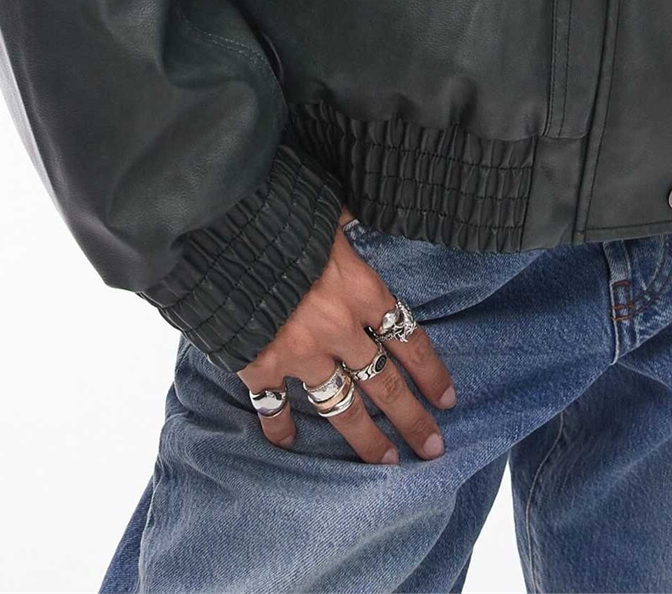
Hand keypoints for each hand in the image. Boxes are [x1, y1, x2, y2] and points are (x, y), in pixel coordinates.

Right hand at [236, 207, 457, 464]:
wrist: (223, 228)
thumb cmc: (282, 210)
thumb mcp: (332, 210)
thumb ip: (349, 228)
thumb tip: (358, 220)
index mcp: (362, 289)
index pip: (409, 338)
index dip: (431, 372)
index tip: (448, 398)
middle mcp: (339, 328)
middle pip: (385, 384)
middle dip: (413, 420)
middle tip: (433, 448)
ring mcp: (300, 353)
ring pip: (341, 407)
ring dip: (365, 438)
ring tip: (384, 461)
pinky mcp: (260, 366)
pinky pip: (275, 407)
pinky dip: (280, 427)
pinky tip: (288, 443)